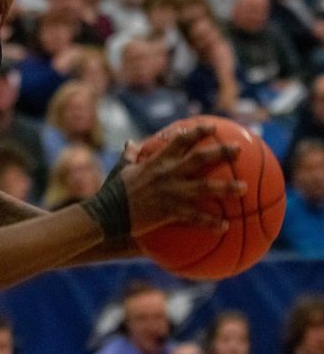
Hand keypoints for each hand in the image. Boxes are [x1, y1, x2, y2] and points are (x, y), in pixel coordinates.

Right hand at [120, 123, 244, 237]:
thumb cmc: (113, 191)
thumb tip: (130, 143)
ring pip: (206, 188)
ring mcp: (172, 193)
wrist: (108, 213)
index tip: (212, 127)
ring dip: (227, 188)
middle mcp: (168, 174)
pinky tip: (225, 226)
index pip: (181, 141)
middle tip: (239, 149)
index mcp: (157, 162)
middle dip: (222, 152)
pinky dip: (211, 223)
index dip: (198, 132)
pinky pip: (196, 218)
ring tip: (245, 188)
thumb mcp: (121, 169)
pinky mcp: (171, 212)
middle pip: (201, 159)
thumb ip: (129, 155)